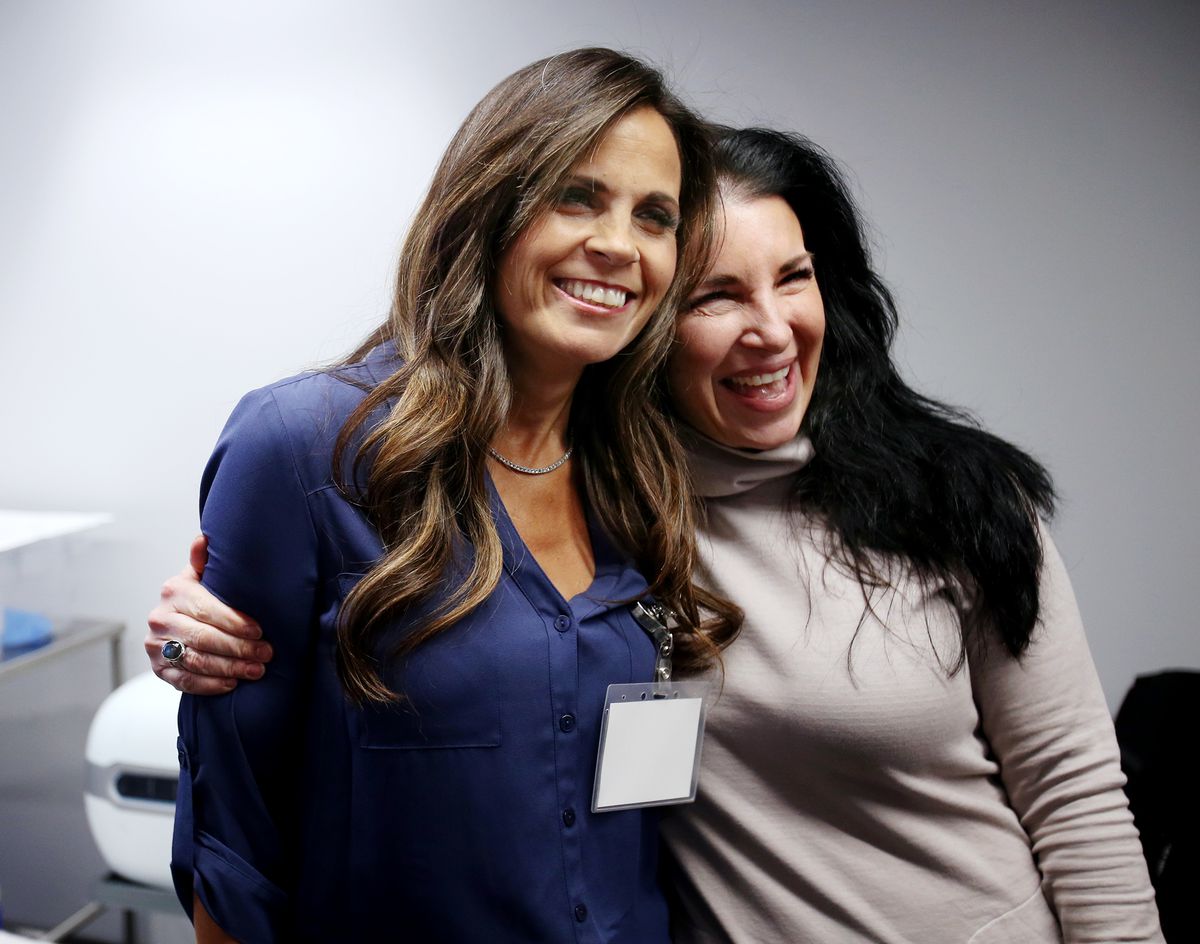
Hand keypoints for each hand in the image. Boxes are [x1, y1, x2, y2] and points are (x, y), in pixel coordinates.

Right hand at [145, 534, 271, 693]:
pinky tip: (232, 682)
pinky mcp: (159, 669)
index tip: (260, 631)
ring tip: (256, 669)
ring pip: (197, 661)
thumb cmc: (198, 597)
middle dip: (239, 648)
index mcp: (174, 591)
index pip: (207, 610)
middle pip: (204, 638)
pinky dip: (211, 684)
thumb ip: (203, 560)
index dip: (235, 622)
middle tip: (266, 654)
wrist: (173, 622)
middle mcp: (160, 618)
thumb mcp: (201, 575)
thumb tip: (204, 538)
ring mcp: (157, 646)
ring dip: (230, 668)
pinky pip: (185, 681)